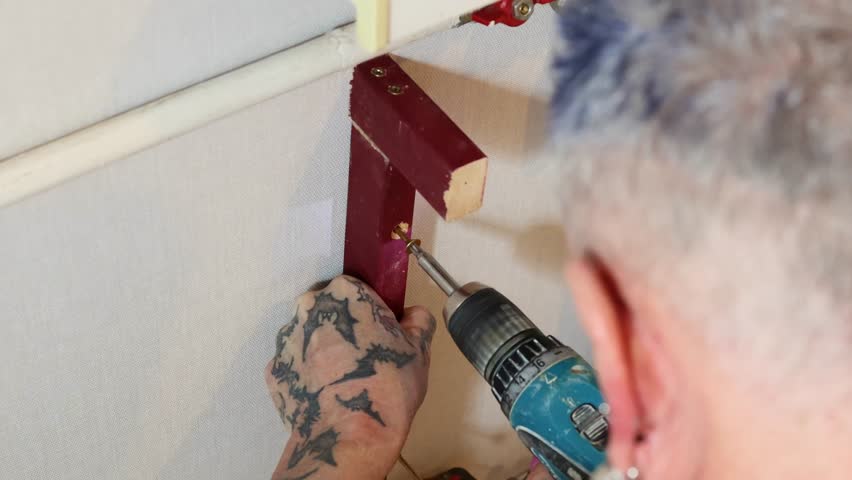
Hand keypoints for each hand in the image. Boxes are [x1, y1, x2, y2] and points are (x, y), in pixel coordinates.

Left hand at [265, 275, 435, 479]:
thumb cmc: (387, 385)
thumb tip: (413, 316)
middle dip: (342, 326)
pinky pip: (293, 365)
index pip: (358, 289)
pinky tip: (325, 392)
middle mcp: (309, 308)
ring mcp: (286, 339)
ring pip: (307, 335)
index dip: (371, 311)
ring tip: (343, 378)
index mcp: (345, 292)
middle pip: (327, 309)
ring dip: (321, 349)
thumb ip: (417, 321)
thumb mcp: (419, 348)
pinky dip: (306, 374)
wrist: (350, 435)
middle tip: (362, 355)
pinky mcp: (274, 370)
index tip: (379, 332)